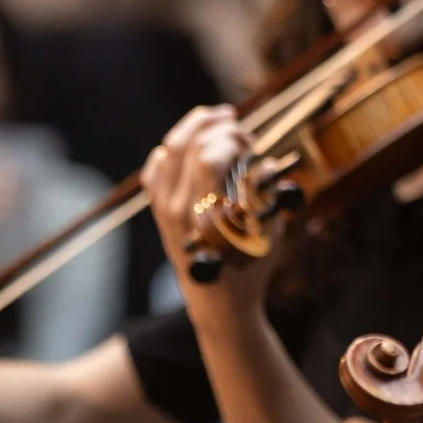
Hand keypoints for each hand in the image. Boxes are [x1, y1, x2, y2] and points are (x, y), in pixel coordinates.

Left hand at [142, 105, 262, 294]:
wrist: (218, 303)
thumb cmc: (250, 269)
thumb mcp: (268, 232)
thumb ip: (265, 194)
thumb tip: (263, 163)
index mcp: (206, 213)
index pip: (208, 156)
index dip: (232, 139)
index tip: (252, 143)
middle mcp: (178, 208)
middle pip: (188, 146)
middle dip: (216, 126)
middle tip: (238, 126)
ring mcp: (164, 209)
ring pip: (168, 151)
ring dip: (193, 129)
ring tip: (215, 119)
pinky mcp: (159, 213)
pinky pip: (154, 172)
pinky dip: (167, 152)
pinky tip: (183, 145)